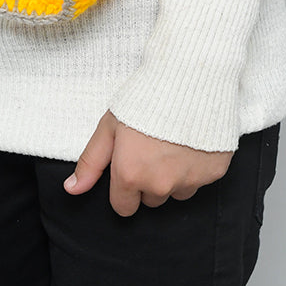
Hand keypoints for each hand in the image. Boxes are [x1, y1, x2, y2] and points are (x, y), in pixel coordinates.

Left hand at [64, 111, 231, 216]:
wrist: (190, 77)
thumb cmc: (145, 97)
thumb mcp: (109, 125)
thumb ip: (90, 162)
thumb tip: (72, 190)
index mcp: (131, 175)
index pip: (123, 207)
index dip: (123, 188)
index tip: (130, 166)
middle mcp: (160, 185)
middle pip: (151, 199)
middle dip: (149, 180)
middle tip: (152, 147)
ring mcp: (190, 181)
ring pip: (177, 192)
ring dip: (173, 176)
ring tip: (173, 142)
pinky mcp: (214, 173)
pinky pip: (200, 180)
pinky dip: (195, 166)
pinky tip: (191, 139)